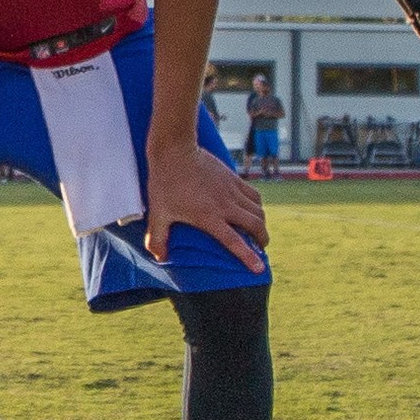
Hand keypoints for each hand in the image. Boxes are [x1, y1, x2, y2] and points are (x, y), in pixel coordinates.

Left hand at [149, 129, 270, 271]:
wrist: (175, 150)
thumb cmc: (165, 182)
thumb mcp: (158, 213)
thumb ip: (157, 237)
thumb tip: (159, 257)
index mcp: (209, 216)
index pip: (234, 241)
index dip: (248, 257)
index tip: (259, 269)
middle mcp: (226, 205)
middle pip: (255, 225)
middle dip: (262, 240)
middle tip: (261, 248)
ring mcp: (232, 190)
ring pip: (258, 210)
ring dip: (262, 223)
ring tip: (259, 231)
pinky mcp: (233, 178)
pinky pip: (254, 194)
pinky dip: (258, 205)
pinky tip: (253, 209)